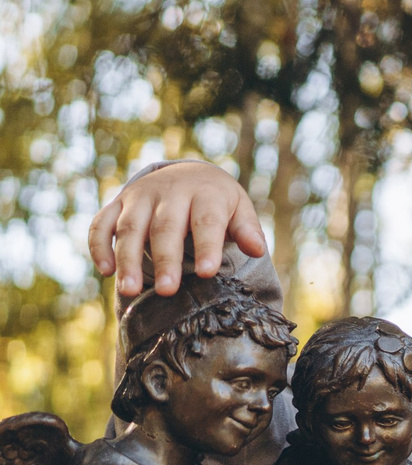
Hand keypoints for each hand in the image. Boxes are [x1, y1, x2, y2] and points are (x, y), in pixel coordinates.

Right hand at [89, 160, 266, 297]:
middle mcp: (168, 191)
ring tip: (130, 291)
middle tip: (168, 291)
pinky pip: (101, 224)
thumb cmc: (217, 201)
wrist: (187, 173)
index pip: (206, 220)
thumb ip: (247, 229)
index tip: (207, 272)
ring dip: (127, 260)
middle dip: (165, 260)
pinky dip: (99, 246)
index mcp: (204, 192)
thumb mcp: (239, 208)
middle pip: (165, 227)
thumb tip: (258, 250)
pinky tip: (106, 271)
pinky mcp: (117, 204)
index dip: (206, 246)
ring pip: (129, 228)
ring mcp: (139, 197)